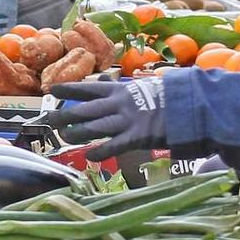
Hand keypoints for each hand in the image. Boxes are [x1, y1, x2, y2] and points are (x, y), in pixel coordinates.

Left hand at [38, 78, 168, 159]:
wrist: (190, 103)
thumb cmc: (167, 95)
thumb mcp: (141, 86)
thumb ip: (122, 89)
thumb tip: (103, 82)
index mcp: (119, 88)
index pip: (87, 88)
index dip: (68, 89)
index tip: (52, 89)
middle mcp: (118, 103)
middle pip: (83, 110)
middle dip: (64, 115)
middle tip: (49, 120)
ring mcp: (127, 120)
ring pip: (93, 128)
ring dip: (76, 134)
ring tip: (65, 137)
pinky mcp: (137, 137)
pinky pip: (113, 146)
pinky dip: (100, 152)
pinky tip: (90, 157)